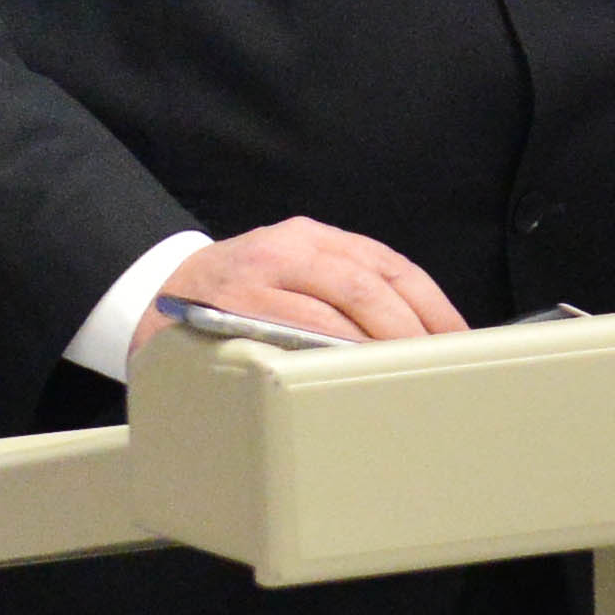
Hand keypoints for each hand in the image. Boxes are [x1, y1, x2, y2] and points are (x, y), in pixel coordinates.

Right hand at [135, 216, 465, 357]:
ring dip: (377, 347)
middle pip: (370, 285)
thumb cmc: (239, 299)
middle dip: (412, 330)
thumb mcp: (292, 277)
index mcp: (313, 237)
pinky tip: (350, 377)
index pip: (389, 264)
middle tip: (438, 367)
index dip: (432, 303)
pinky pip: (294, 331)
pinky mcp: (232, 309)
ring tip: (404, 377)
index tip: (460, 339)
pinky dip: (328, 354)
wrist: (155, 297)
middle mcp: (288, 246)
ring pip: (336, 309)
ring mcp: (258, 276)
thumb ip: (343, 294)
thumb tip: (418, 337)